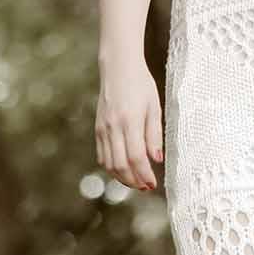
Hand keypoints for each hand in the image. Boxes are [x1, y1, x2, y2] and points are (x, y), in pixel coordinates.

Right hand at [96, 57, 163, 192]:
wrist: (118, 67)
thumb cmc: (141, 84)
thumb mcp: (154, 107)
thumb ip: (154, 134)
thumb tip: (156, 159)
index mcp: (130, 120)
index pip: (136, 157)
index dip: (144, 174)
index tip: (153, 184)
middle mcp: (113, 126)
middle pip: (120, 165)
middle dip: (133, 181)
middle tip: (146, 187)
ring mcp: (103, 128)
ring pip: (109, 163)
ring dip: (122, 177)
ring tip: (136, 181)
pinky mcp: (98, 127)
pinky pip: (102, 154)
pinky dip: (111, 167)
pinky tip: (123, 169)